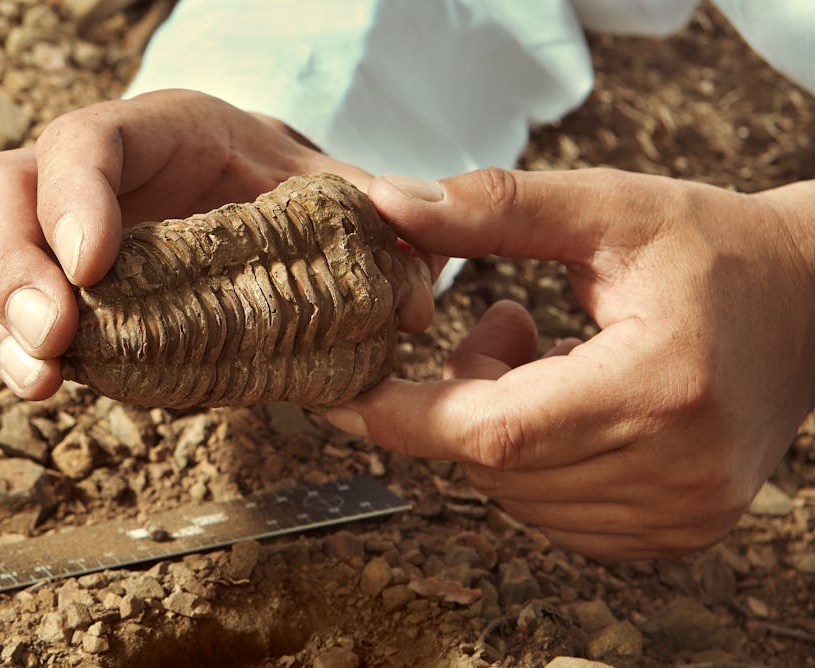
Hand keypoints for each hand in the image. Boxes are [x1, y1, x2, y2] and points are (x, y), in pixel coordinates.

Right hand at [0, 89, 435, 398]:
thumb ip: (372, 214)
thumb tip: (422, 274)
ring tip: (39, 384)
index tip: (95, 268)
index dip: (75, 199)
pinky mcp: (33, 280)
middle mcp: (75, 170)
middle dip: (10, 272)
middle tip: (55, 344)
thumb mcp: (325, 182)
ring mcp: (42, 225)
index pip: (85, 143)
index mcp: (148, 131)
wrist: (237, 189)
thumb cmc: (271, 181)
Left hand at [326, 168, 814, 559]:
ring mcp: (681, 512)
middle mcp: (678, 470)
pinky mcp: (676, 531)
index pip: (495, 432)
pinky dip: (532, 462)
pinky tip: (567, 401)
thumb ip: (495, 208)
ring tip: (546, 355)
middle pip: (495, 466)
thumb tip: (388, 204)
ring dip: (496, 431)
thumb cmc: (713, 250)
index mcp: (661, 388)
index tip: (343, 392)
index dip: (406, 415)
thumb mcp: (608, 208)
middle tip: (501, 327)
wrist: (811, 304)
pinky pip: (551, 515)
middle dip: (462, 399)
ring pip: (513, 495)